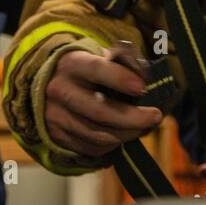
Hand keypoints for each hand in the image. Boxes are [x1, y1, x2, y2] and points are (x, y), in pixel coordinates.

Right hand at [44, 49, 163, 156]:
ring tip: (144, 127)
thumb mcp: (100, 57)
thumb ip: (123, 61)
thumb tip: (146, 76)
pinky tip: (124, 136)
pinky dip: (112, 145)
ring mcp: (56, 115)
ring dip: (126, 134)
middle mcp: (60, 90)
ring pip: (97, 134)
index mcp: (73, 64)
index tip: (142, 87)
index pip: (96, 70)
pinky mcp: (56, 136)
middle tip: (155, 116)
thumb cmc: (87, 70)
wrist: (50, 83)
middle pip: (99, 111)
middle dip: (133, 118)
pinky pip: (90, 147)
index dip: (120, 79)